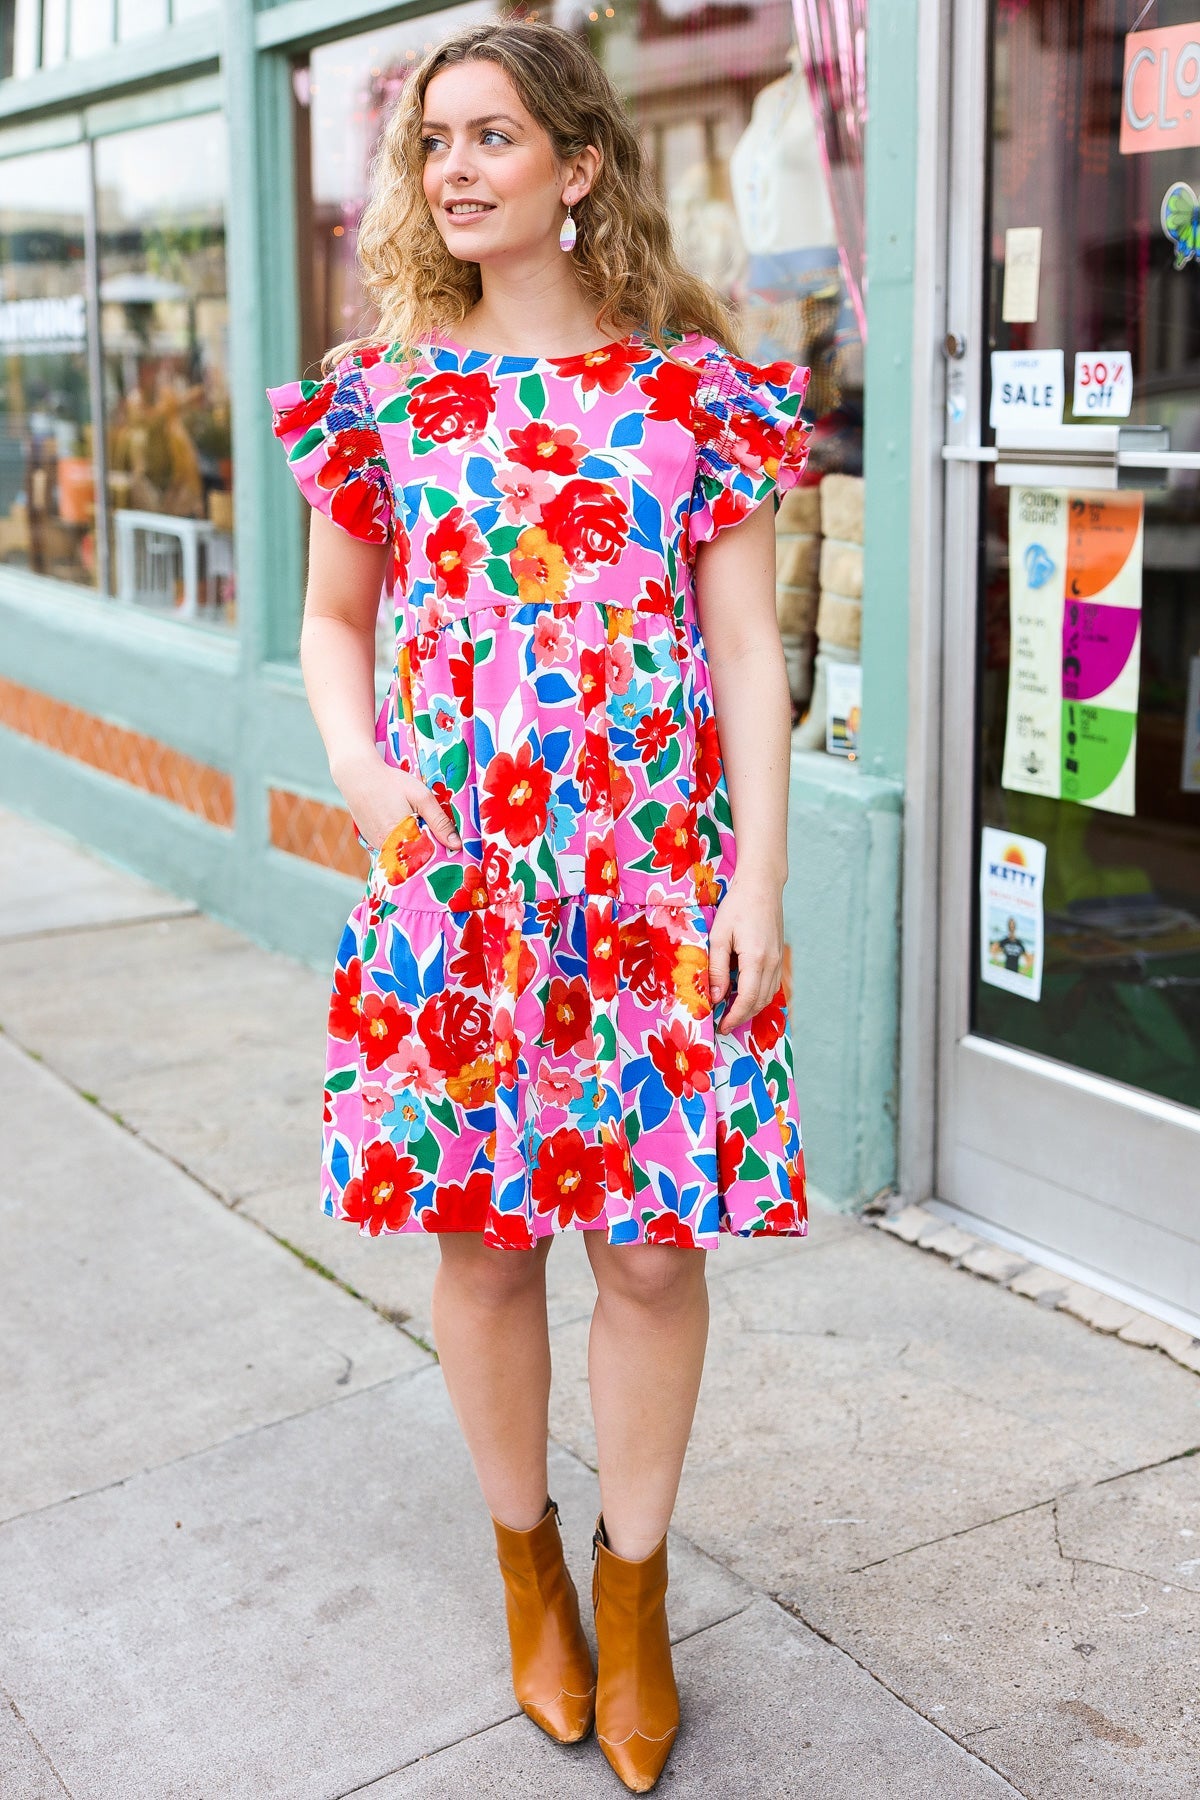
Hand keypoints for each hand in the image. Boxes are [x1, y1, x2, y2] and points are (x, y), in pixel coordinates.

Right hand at [335, 749, 461, 854]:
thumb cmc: (391, 783)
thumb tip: (457, 845)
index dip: (440, 852)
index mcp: (402, 838)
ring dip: (413, 848)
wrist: (357, 775)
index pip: (427, 858)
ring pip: (402, 855)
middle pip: (414, 859)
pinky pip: (391, 850)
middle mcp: (387, 847)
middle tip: (436, 837)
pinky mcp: (370, 842)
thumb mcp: (421, 797)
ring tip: (419, 830)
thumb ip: (439, 822)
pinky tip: (405, 830)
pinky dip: (400, 844)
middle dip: (427, 851)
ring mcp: (376, 846)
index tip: (450, 848)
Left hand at [708, 874, 784, 1032]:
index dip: (735, 1017)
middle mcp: (772, 963)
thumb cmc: (737, 906)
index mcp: (756, 959)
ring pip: (768, 995)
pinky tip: (745, 995)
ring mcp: (778, 959)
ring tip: (732, 1013)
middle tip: (723, 1024)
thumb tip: (716, 997)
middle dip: (742, 1017)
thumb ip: (717, 968)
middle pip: (760, 1002)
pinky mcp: (779, 955)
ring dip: (751, 1008)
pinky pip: (772, 984)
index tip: (721, 1027)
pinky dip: (759, 996)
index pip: (748, 999)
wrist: (762, 885)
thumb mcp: (719, 936)